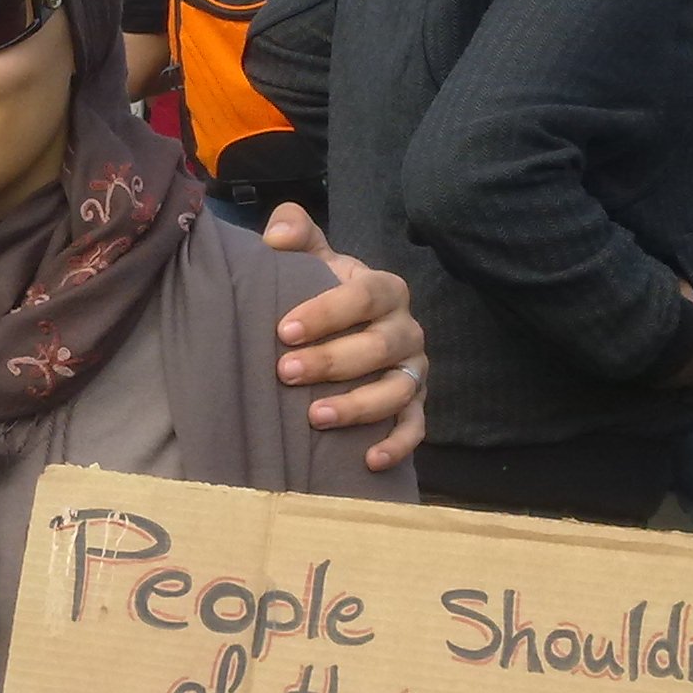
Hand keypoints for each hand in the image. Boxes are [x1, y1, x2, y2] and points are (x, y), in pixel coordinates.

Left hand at [263, 204, 425, 470]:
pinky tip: (368, 460)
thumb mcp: (311, 261)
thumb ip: (295, 236)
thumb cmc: (322, 295)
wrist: (344, 332)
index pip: (364, 296)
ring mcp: (414, 371)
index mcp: (385, 290)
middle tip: (284, 372)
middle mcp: (406, 330)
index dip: (326, 313)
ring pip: (397, 391)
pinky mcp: (415, 407)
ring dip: (358, 406)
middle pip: (378, 346)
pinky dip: (396, 445)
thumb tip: (277, 233)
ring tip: (314, 417)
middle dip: (331, 361)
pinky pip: (415, 427)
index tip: (284, 330)